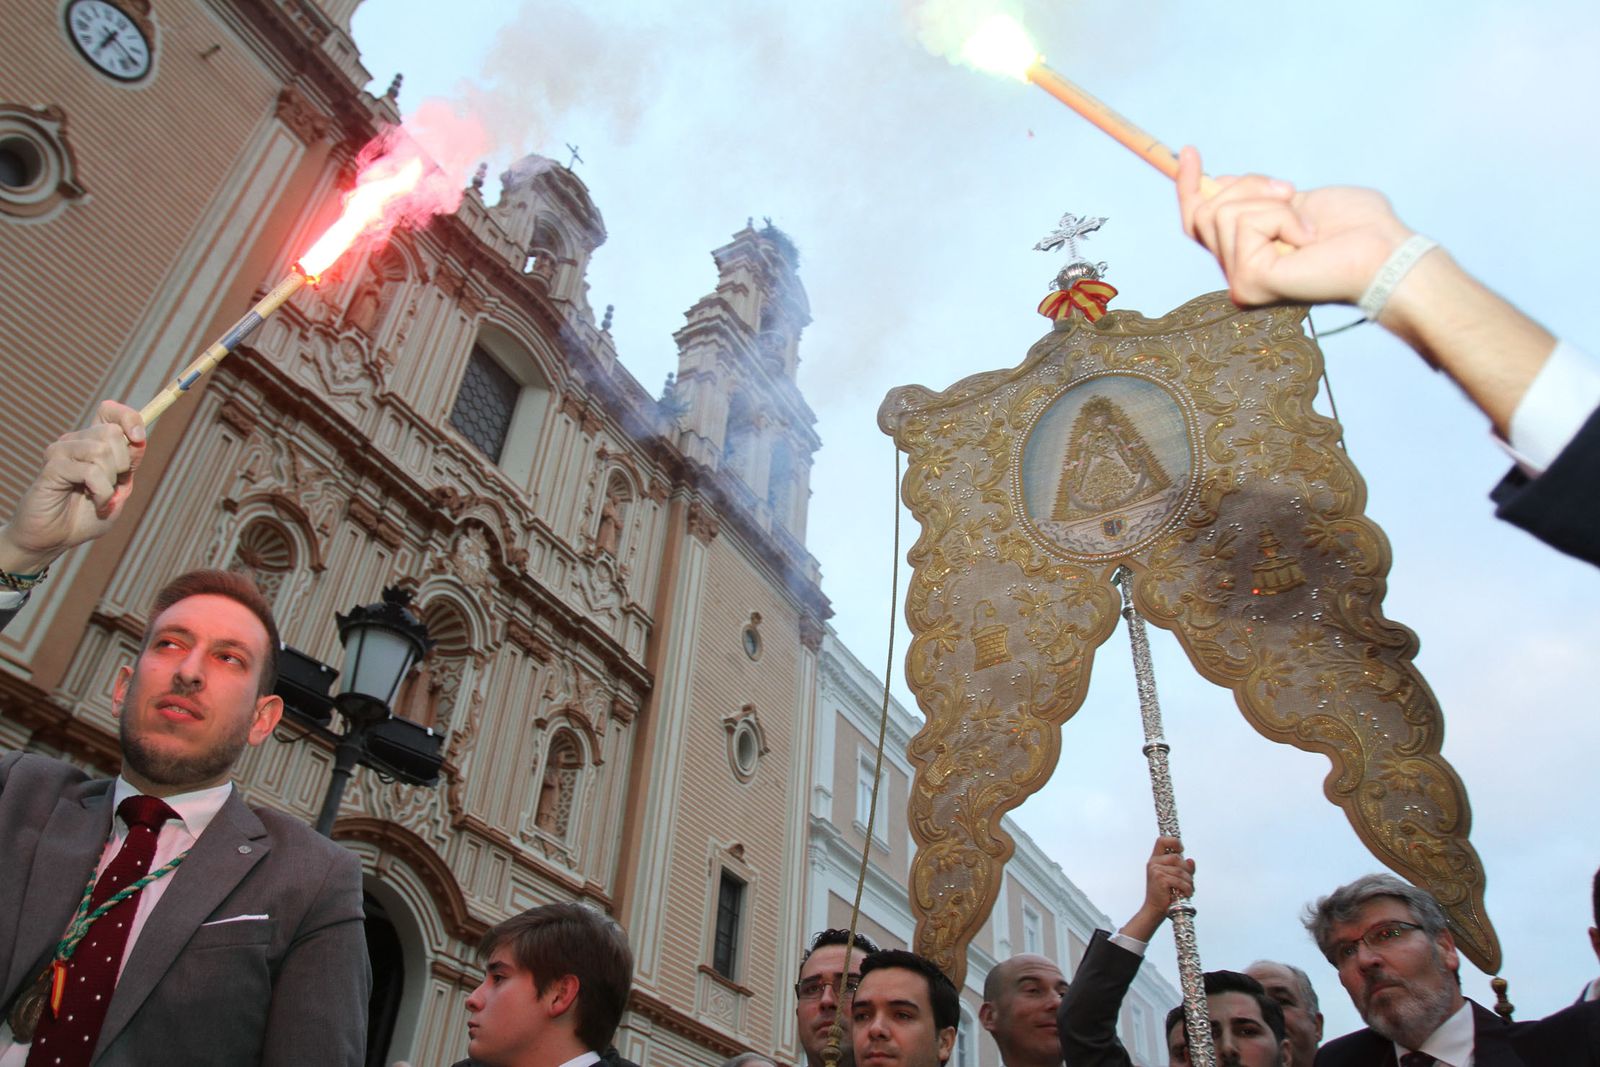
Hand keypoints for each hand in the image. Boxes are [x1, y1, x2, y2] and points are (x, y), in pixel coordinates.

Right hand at [0, 401, 145, 574]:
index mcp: (93, 443)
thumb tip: (138, 440)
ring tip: (100, 497)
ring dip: (110, 481)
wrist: (56, 538)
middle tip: (113, 485)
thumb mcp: (119, 490)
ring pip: (101, 450)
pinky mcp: (52, 467)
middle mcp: (75, 442)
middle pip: (112, 432)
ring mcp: (61, 452)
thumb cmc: (86, 516)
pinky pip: (90, 471)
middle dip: (123, 463)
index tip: (139, 439)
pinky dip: (101, 492)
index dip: (128, 418)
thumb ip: (129, 465)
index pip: (109, 411)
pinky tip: (95, 503)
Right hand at [1120, 835, 1195, 941]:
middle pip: (1177, 858)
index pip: (1161, 841)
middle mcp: (1154, 862)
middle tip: (1189, 882)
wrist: (1155, 909)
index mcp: (1156, 859)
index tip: (1181, 849)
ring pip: (1181, 871)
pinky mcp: (1160, 879)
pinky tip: (1186, 894)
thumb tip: (1191, 860)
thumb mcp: (1175, 877)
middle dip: (1187, 870)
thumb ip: (1183, 868)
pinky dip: (1187, 888)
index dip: (1173, 841)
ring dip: (1189, 882)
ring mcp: (1156, 870)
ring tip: (1188, 890)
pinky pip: (1180, 881)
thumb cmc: (1165, 894)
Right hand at [1177, 147, 1412, 308]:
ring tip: (1306, 226)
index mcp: (1248, 256)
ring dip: (1272, 205)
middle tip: (1291, 191)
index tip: (1189, 152)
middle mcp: (1237, 274)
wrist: (1385, 253)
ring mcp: (1240, 281)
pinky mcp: (1248, 281)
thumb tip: (1216, 182)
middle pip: (1205, 211)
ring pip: (1222, 214)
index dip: (1188, 187)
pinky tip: (1307, 239)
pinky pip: (1246, 223)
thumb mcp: (1295, 199)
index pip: (1198, 223)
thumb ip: (1256, 197)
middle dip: (1248, 186)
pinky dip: (1283, 219)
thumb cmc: (1356, 228)